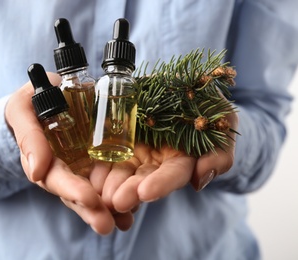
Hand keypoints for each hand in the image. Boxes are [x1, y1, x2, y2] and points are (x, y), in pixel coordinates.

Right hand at [5, 76, 116, 234]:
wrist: (50, 92)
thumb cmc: (33, 99)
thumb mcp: (23, 110)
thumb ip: (29, 135)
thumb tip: (37, 170)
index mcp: (42, 160)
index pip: (55, 179)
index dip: (71, 189)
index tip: (89, 199)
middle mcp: (62, 168)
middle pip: (75, 193)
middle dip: (90, 210)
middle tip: (106, 224)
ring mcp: (81, 166)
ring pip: (94, 191)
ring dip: (108, 209)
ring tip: (125, 221)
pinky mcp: (97, 160)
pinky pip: (108, 178)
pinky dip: (120, 192)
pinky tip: (134, 206)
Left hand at [98, 110, 237, 214]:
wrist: (182, 89)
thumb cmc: (208, 105)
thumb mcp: (224, 123)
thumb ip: (219, 154)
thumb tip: (201, 180)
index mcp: (181, 160)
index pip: (173, 174)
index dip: (162, 184)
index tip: (146, 193)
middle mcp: (157, 161)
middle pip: (143, 178)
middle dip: (130, 190)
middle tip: (115, 201)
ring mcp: (136, 152)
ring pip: (122, 170)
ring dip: (110, 184)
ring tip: (99, 194)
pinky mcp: (119, 140)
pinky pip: (106, 153)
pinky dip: (97, 166)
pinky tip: (88, 177)